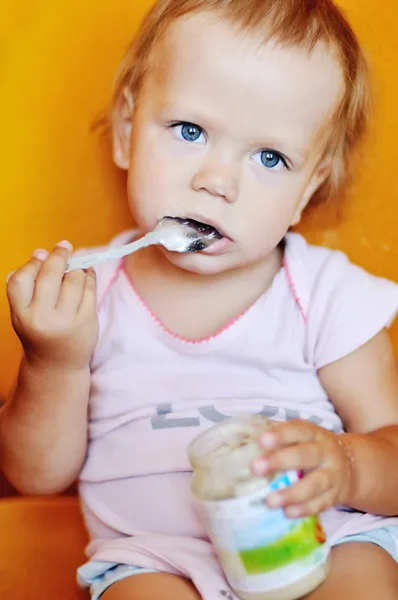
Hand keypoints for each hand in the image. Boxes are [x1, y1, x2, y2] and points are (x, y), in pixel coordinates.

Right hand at [7, 241, 98, 370]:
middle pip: (51, 275)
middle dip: (59, 256)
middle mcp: (43, 318)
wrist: (58, 364)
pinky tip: (86, 275)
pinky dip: (89, 277)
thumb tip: (42, 252)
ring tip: (75, 270)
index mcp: (22, 315)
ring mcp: (67, 320)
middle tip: (64, 246)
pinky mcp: (87, 320)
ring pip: (74, 278)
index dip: (32, 263)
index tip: (42, 254)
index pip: (20, 279)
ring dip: (76, 269)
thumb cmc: (40, 331)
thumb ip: (29, 286)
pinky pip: (90, 288)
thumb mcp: (24, 313)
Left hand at [251, 420, 352, 517]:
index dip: (280, 435)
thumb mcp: (302, 437)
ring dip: (291, 493)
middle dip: (280, 461)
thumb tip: (244, 440)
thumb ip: (279, 438)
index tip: (261, 441)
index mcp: (314, 434)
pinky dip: (304, 509)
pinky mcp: (335, 496)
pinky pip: (321, 504)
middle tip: (255, 468)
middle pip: (305, 455)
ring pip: (314, 484)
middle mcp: (325, 453)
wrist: (353, 466)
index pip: (298, 430)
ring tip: (269, 501)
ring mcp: (333, 475)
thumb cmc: (313, 448)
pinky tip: (287, 513)